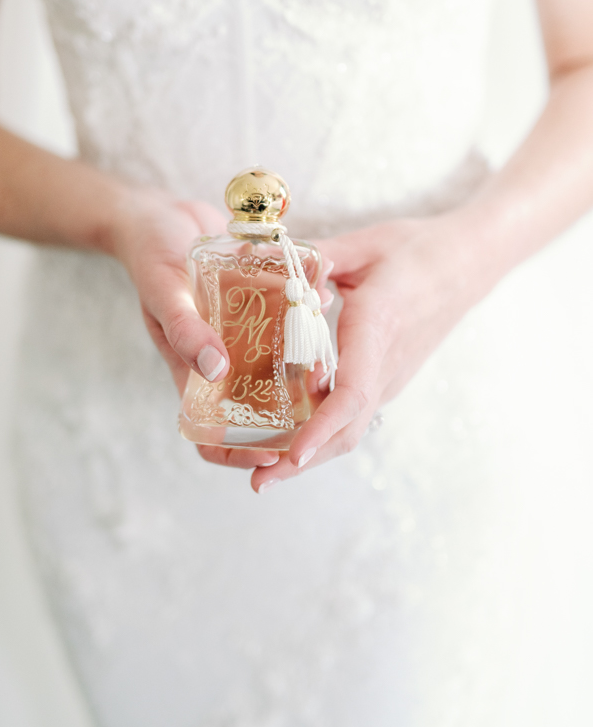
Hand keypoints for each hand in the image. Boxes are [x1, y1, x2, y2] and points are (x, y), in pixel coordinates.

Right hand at [114, 186, 335, 470]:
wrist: (158, 213)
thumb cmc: (148, 253)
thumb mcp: (163, 291)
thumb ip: (186, 330)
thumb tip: (216, 372)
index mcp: (192, 370)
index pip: (213, 433)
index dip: (238, 453)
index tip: (272, 456)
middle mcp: (221, 358)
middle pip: (258, 405)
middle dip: (289, 413)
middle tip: (320, 403)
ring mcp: (240, 332)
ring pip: (279, 361)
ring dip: (304, 358)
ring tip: (329, 352)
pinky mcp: (256, 302)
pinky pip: (286, 317)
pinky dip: (304, 309)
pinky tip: (323, 293)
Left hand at [250, 212, 496, 491]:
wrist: (471, 263)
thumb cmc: (418, 250)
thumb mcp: (364, 244)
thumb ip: (314, 257)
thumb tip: (255, 257)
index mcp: (377, 328)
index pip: (352, 392)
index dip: (321, 427)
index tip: (293, 453)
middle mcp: (385, 364)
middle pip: (348, 428)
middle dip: (304, 461)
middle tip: (259, 482)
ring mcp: (390, 376)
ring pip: (351, 426)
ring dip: (311, 452)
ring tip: (266, 471)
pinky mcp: (388, 376)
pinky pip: (354, 413)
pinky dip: (323, 431)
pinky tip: (291, 435)